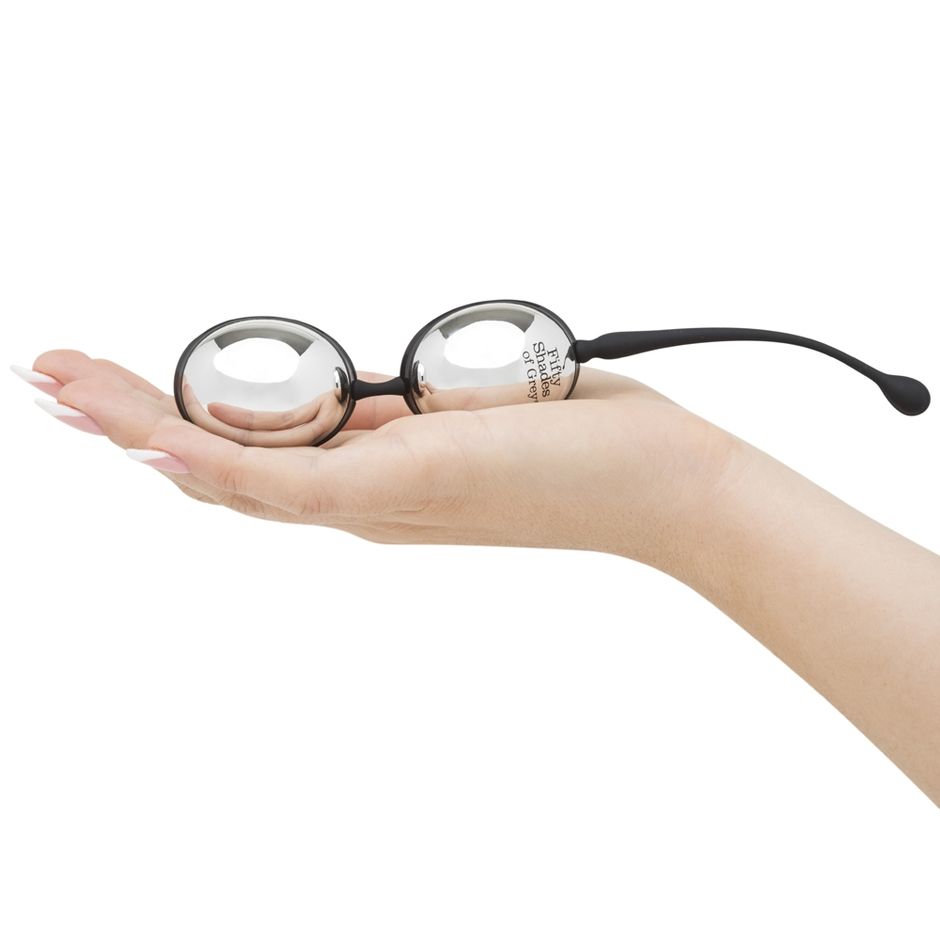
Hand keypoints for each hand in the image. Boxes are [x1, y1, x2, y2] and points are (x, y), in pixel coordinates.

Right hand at [23, 350, 735, 564]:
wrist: (659, 485)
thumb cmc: (581, 445)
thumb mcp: (474, 416)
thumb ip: (407, 417)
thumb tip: (365, 400)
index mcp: (376, 485)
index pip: (255, 464)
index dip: (177, 435)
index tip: (121, 398)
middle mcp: (362, 506)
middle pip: (222, 472)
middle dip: (130, 428)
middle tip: (54, 382)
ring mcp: (375, 502)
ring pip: (231, 477)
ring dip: (137, 432)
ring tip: (62, 388)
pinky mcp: (401, 486)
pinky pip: (282, 482)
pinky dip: (207, 462)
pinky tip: (142, 440)